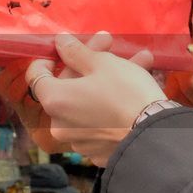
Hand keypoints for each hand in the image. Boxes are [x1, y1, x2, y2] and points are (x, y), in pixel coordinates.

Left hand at [25, 34, 163, 164]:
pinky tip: (138, 88)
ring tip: (140, 61)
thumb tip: (59, 41)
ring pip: (88, 102)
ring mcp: (79, 140)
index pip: (36, 76)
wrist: (156, 137)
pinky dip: (111, 105)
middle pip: (68, 86)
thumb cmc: (126, 94)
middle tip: (111, 45)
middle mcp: (60, 124)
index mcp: (55, 100)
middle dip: (90, 63)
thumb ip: (77, 51)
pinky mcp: (98, 151)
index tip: (63, 48)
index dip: (48, 58)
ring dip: (108, 80)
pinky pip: (100, 121)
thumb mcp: (103, 64)